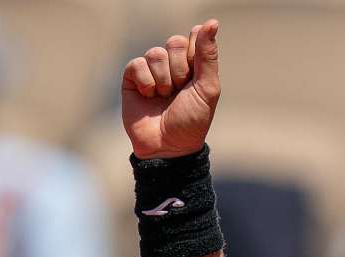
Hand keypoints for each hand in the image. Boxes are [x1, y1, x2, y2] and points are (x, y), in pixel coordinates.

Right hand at [121, 19, 221, 159]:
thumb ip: (208, 55)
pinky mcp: (133, 79)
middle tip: (180, 91)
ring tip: (164, 98)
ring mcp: (152, 71)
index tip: (195, 74)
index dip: (195, 54)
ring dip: (163, 79)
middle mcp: (173, 65)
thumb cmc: (191, 121)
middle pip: (174, 42)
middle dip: (180, 69)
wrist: (168, 146)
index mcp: (194, 65)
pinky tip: (148, 97)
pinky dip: (146, 82)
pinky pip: (138, 64)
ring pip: (156, 53)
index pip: (194, 37)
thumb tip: (212, 22)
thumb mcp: (207, 88)